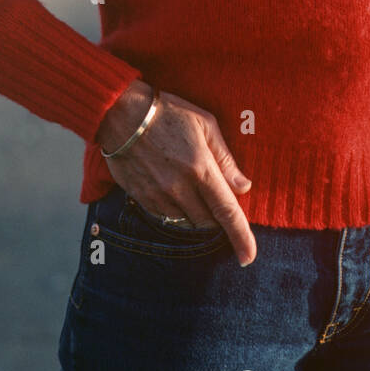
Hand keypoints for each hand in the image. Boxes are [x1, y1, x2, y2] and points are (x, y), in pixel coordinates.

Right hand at [96, 81, 256, 266]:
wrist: (121, 113)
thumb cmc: (168, 112)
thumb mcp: (205, 124)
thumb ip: (225, 158)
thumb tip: (243, 186)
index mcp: (201, 167)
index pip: (227, 212)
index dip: (241, 237)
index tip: (248, 257)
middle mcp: (180, 187)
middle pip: (208, 222)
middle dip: (217, 216)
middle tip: (214, 196)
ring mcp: (158, 195)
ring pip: (187, 222)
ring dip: (196, 214)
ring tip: (190, 187)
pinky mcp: (142, 198)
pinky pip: (166, 216)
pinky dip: (176, 210)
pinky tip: (172, 188)